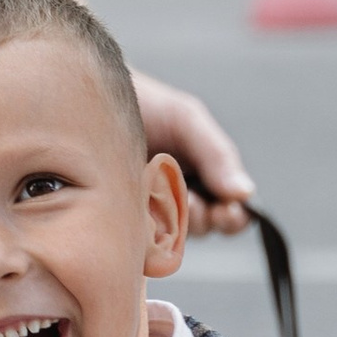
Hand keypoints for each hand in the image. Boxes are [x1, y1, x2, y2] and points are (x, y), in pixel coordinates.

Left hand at [135, 73, 254, 235]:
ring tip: (156, 194)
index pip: (232, 212)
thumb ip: (217, 154)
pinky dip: (142, 227)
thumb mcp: (186, 122)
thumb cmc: (145, 105)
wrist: (90, 97)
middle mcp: (181, 200)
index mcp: (206, 179)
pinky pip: (140, 239)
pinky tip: (133, 204)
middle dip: (203, 218)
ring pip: (174, 237)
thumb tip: (246, 193)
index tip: (226, 211)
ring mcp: (149, 213)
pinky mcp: (120, 220)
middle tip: (191, 203)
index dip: (233, 217)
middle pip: (206, 228)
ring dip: (172, 220)